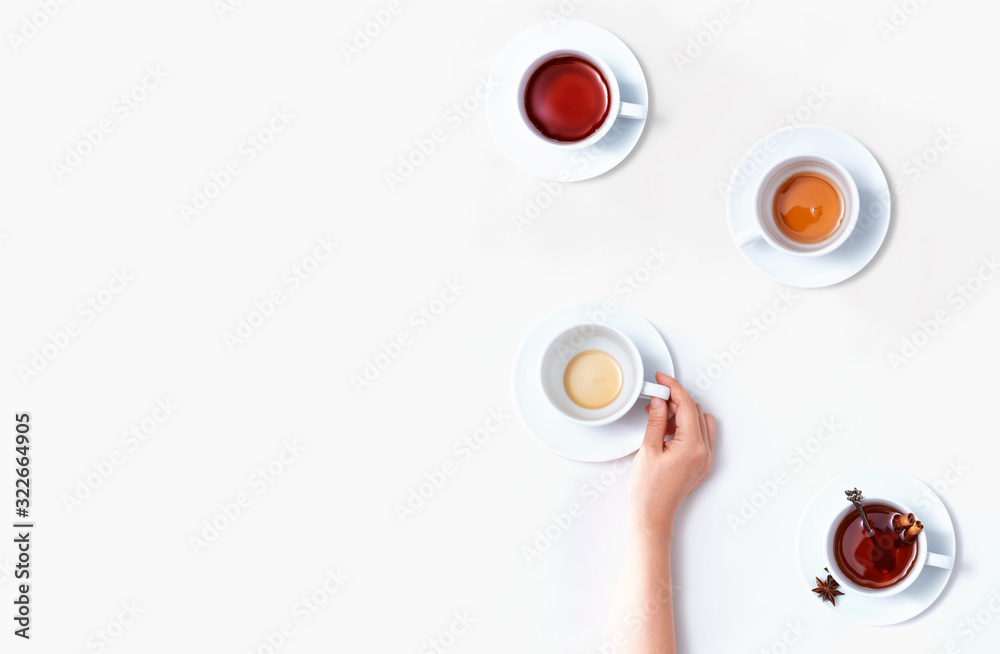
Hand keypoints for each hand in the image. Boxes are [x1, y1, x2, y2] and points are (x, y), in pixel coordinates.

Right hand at [628, 373, 715, 534]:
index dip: (673, 387)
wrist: (652, 513)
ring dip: (682, 414)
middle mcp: (704, 452)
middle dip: (676, 401)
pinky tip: (667, 431)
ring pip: (700, 421)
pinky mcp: (701, 464)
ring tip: (659, 418)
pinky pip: (700, 436)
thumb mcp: (648, 448)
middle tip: (655, 399)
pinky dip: (686, 427)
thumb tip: (659, 400)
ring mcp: (705, 459)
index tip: (662, 379)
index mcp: (692, 446)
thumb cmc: (648, 489)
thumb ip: (655, 420)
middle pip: (695, 411)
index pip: (686, 405)